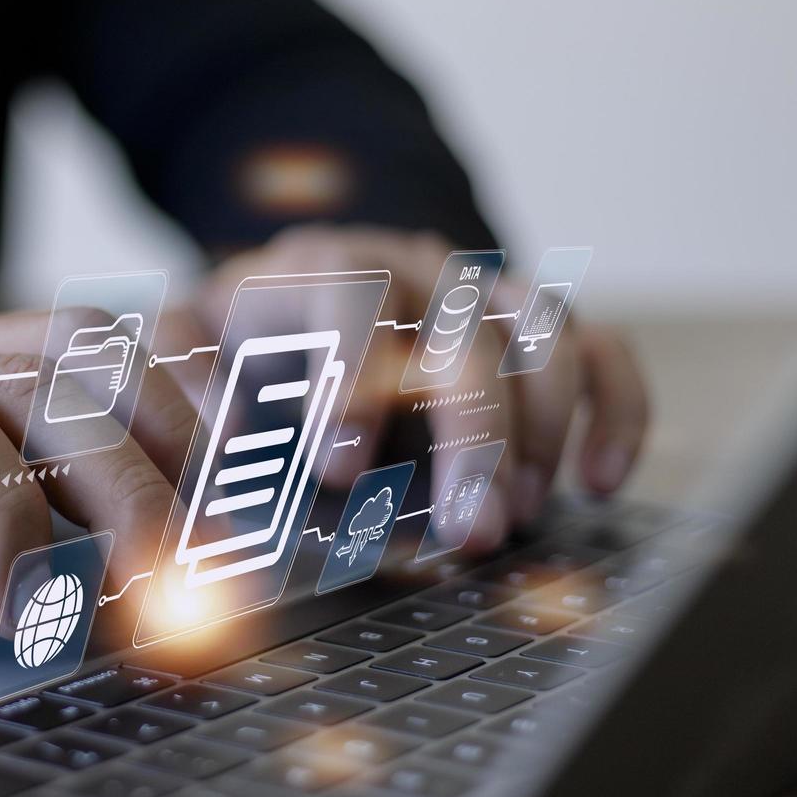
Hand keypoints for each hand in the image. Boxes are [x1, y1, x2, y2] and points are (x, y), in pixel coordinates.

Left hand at [188, 225, 650, 548]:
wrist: (296, 293)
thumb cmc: (240, 335)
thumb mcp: (186, 340)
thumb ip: (179, 373)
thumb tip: (217, 436)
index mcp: (319, 264)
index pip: (352, 295)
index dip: (354, 376)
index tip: (343, 470)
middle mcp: (414, 266)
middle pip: (466, 331)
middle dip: (474, 435)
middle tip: (472, 531)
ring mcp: (481, 290)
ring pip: (544, 330)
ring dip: (543, 428)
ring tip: (520, 514)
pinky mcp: (533, 325)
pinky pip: (600, 347)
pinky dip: (617, 409)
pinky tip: (603, 480)